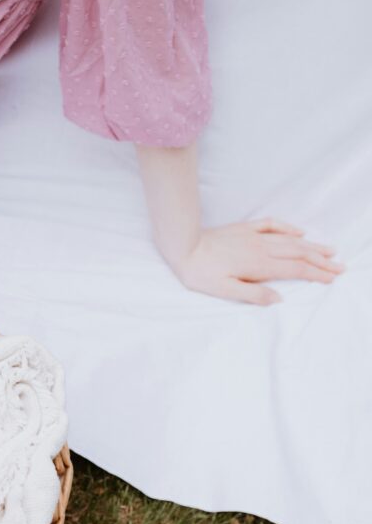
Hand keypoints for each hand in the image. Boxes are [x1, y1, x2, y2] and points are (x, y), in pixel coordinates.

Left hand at [170, 219, 343, 304]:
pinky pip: (271, 224)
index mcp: (259, 265)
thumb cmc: (200, 272)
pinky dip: (288, 227)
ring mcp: (253, 236)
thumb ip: (252, 295)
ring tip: (330, 250)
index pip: (296, 270)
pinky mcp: (243, 228)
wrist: (182, 245)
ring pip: (290, 239)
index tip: (333, 278)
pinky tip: (299, 231)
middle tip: (340, 266)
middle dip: (321, 260)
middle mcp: (261, 248)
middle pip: (299, 253)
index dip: (316, 274)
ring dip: (312, 245)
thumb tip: (279, 299)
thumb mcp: (224, 290)